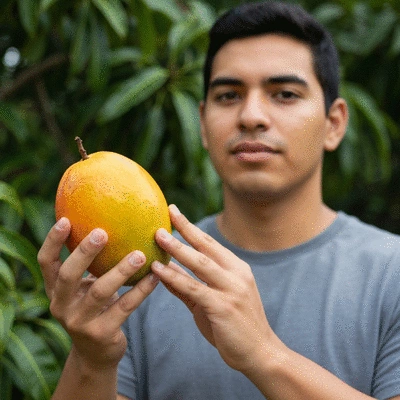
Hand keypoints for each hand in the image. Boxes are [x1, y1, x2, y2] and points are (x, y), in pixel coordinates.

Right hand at [37, 217, 159, 369]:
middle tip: (102, 232)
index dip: (52, 241)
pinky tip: (155, 276)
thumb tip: (112, 224)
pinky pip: (124, 307)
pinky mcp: (101, 334)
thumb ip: (91, 265)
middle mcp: (61, 306)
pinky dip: (141, 290)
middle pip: (68, 275)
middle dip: (84, 252)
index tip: (65, 220)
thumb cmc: (94, 308)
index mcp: (55, 290)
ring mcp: (79, 322)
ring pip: (100, 292)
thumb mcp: (85, 288)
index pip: (45, 262)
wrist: (96, 354)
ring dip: (121, 271)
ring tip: (140, 255)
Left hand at [152, 205, 281, 372]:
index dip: (191, 227)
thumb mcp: (213, 300)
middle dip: (185, 228)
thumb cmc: (235, 325)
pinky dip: (175, 278)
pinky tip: (158, 270)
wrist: (260, 353)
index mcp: (237, 269)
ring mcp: (232, 290)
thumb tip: (165, 269)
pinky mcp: (223, 307)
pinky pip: (194, 288)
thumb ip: (189, 284)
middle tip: (167, 213)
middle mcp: (236, 274)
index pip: (210, 242)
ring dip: (177, 248)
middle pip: (206, 246)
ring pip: (200, 263)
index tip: (174, 212)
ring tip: (158, 236)